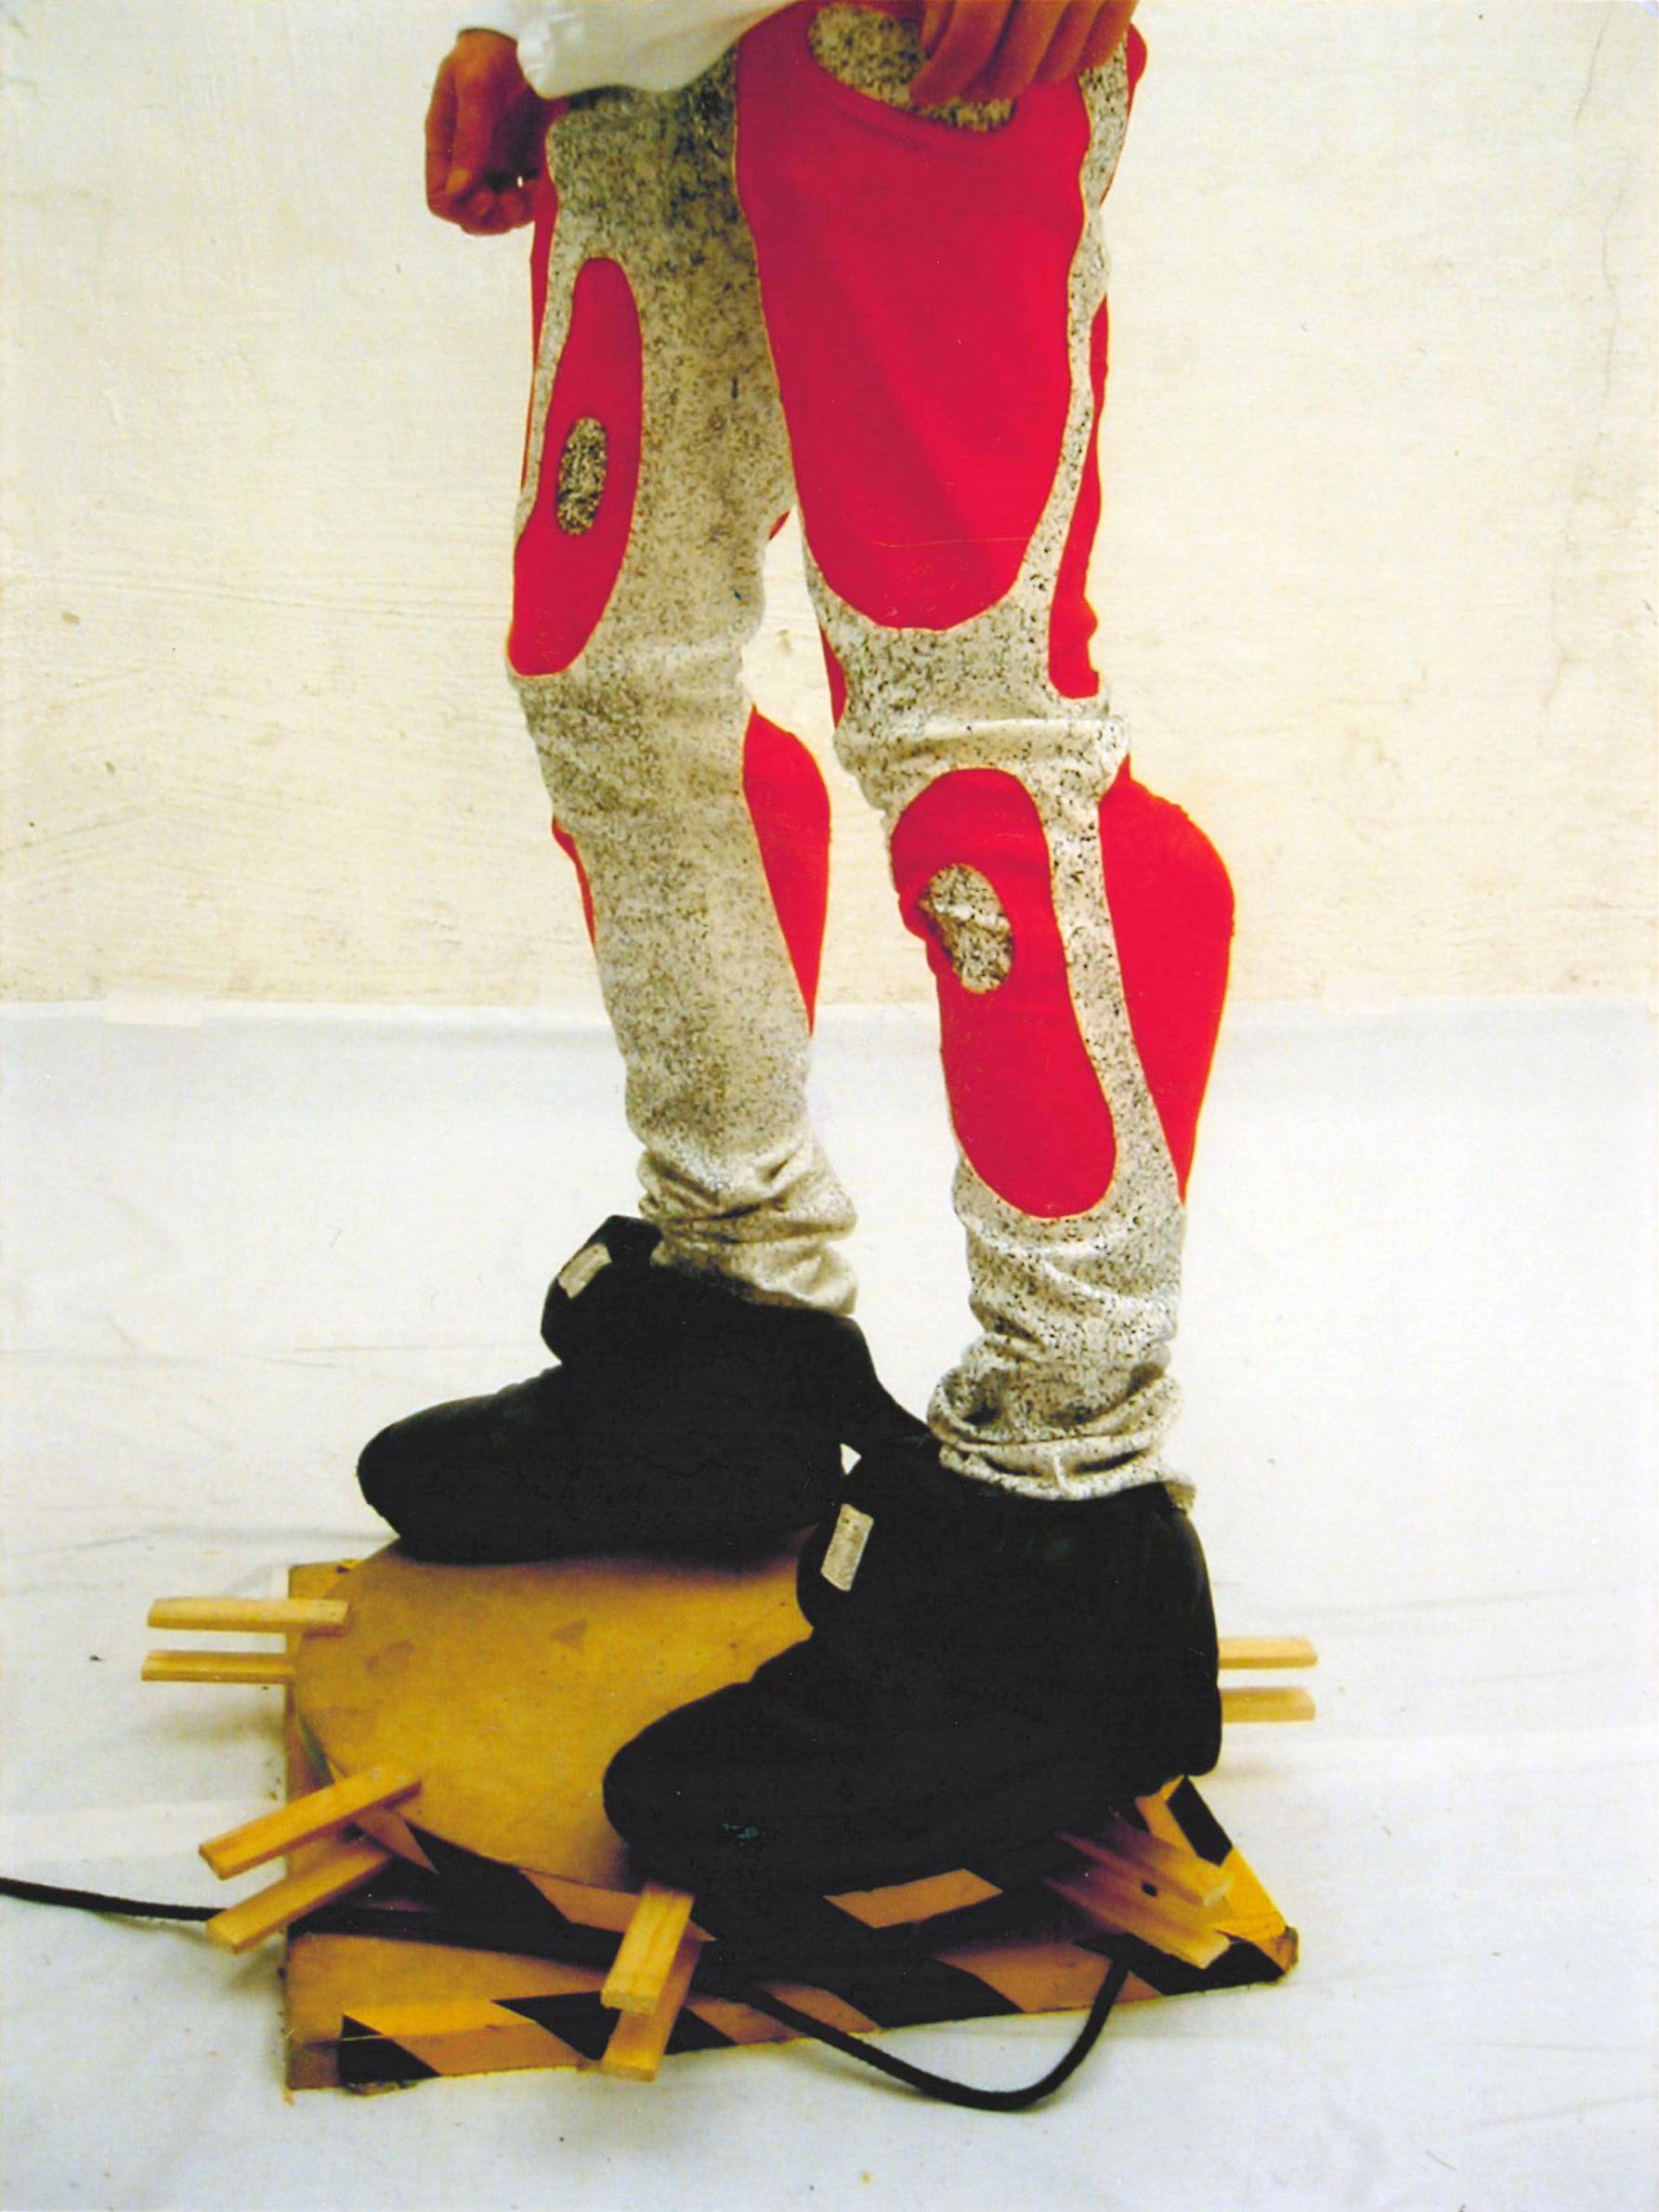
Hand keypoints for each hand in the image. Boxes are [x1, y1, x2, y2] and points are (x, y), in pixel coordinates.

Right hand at [425, 30, 552, 234]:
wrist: (527, 36)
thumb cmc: (489, 54)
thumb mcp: (474, 87)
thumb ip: (468, 137)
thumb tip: (459, 190)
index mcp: (447, 144)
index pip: (441, 197)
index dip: (461, 209)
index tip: (486, 199)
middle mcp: (470, 161)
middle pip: (471, 214)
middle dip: (492, 219)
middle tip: (513, 205)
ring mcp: (499, 163)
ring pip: (501, 213)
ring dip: (516, 215)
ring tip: (531, 194)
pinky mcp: (526, 160)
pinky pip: (529, 198)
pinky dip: (537, 201)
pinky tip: (543, 185)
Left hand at [910, 0, 1136, 107]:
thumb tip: (933, 49)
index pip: (972, 35)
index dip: (942, 76)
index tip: (921, 93)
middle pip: (1014, 65)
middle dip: (979, 86)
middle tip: (960, 83)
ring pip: (1053, 69)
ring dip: (1019, 76)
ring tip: (998, 59)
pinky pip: (1094, 56)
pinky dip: (1064, 62)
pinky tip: (1041, 46)